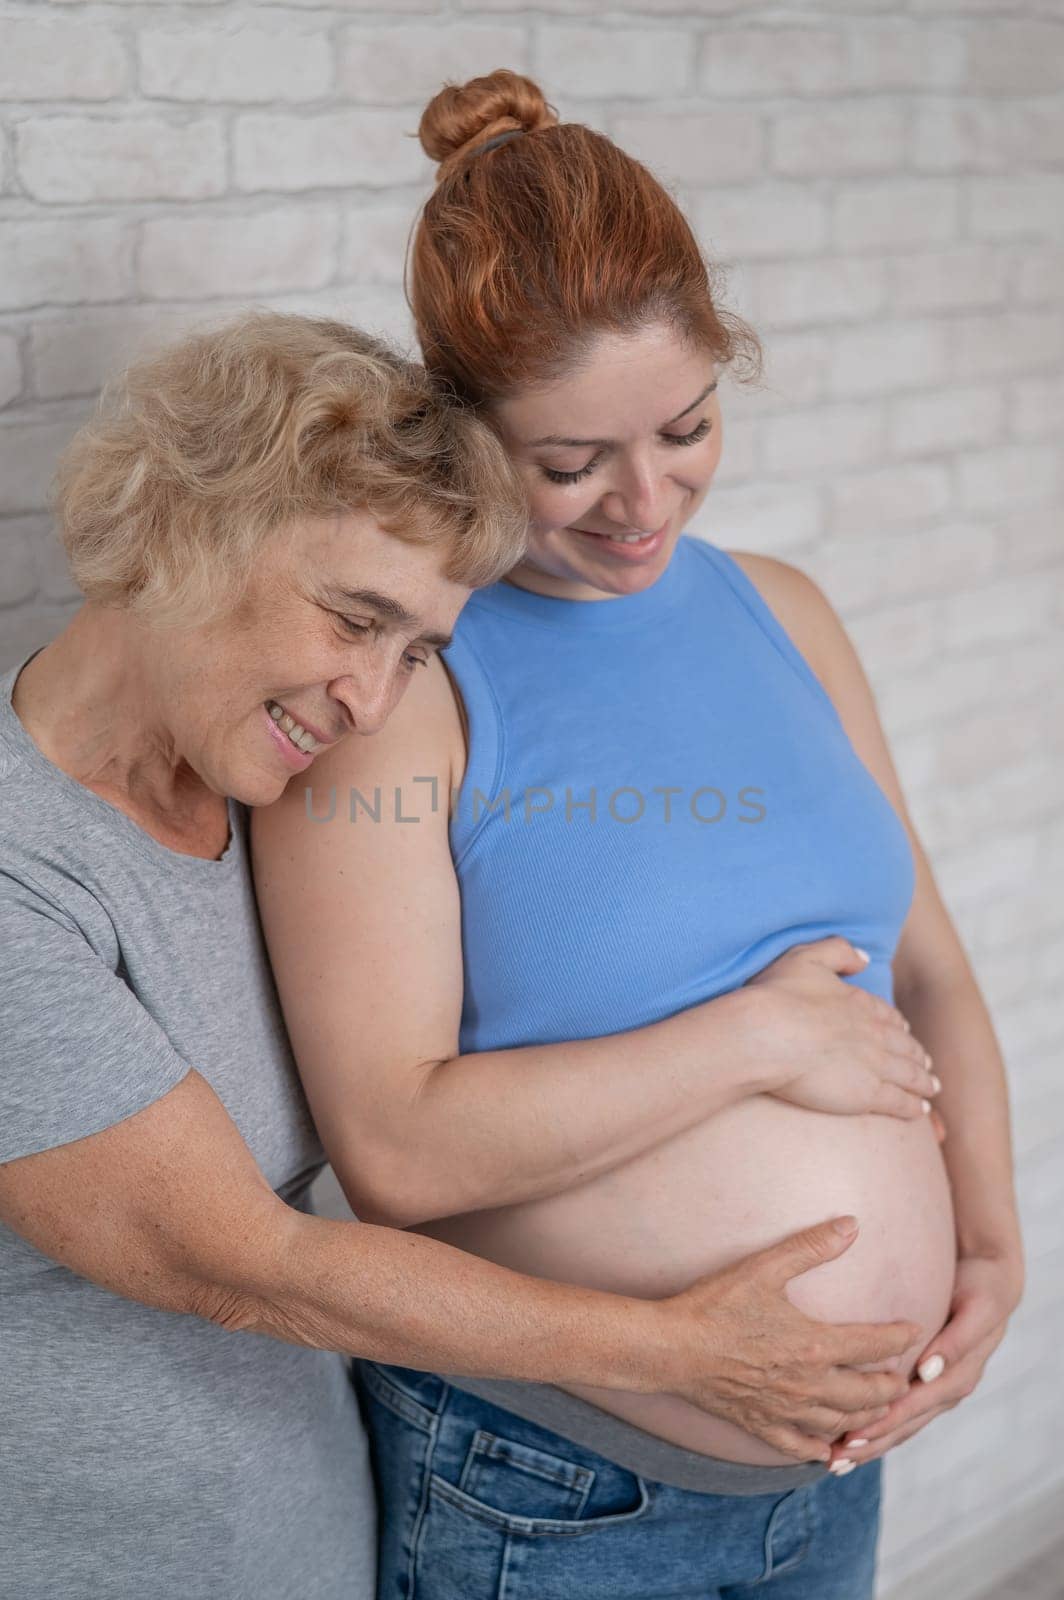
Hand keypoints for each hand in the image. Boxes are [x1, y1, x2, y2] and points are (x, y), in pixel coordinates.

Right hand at [659, 1215, 920, 1463]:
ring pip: (842, 1424)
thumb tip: (852, 1225)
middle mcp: (809, 1384)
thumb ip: (811, 1246)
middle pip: (869, 1394)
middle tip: (904, 1377)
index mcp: (815, 1345)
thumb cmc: (716, 1304)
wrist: (672, 1347)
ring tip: (877, 1408)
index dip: (901, 1337)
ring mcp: (787, 1410)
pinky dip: (823, 1449)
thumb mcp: (763, 1267)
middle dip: (892, 1385)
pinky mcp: (763, 1426)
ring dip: (867, 1417)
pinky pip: (803, 1448)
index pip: (875, 1345)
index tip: (915, 1330)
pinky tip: (829, 1448)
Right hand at [743, 937, 939, 1121]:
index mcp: (859, 1002)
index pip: (887, 1016)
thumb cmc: (777, 997)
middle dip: (917, 1056)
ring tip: (931, 1088)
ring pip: (909, 1075)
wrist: (767, 1034)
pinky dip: (913, 1105)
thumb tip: (865, 958)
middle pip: (904, 1046)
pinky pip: (899, 1101)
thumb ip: (838, 951)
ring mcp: (874, 1064)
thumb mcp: (806, 957)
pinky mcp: (867, 1094)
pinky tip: (920, 1108)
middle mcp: (873, 1033)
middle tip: (927, 1064)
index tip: (905, 1031)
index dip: (898, 1026)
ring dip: (923, 1081)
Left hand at [828, 1251, 1024, 1469]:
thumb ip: (956, 1341)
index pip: (913, 1407)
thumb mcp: (977, 1310)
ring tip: (835, 1461)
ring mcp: (937, 1390)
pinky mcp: (928, 1384)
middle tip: (834, 1460)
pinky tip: (851, 1438)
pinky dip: (878, 1427)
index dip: (882, 1424)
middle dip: (869, 1444)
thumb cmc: (981, 1292)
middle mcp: (946, 1390)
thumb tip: (927, 1370)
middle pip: (904, 1426)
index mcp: (958, 1377)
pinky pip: (902, 1412)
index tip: (851, 1438)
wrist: (993, 1284)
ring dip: (870, 1443)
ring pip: (901, 1425)